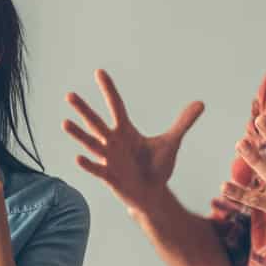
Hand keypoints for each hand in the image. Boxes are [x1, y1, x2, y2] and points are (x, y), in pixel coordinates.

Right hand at [63, 69, 203, 213]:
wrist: (152, 194)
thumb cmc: (156, 167)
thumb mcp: (171, 142)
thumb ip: (183, 122)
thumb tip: (200, 103)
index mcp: (125, 131)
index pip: (116, 106)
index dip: (108, 89)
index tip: (99, 72)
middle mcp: (113, 142)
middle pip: (96, 122)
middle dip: (84, 109)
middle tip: (69, 94)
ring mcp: (109, 159)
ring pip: (91, 144)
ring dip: (79, 134)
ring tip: (65, 122)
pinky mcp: (110, 177)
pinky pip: (97, 169)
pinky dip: (88, 164)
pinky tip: (78, 157)